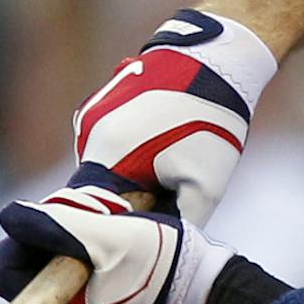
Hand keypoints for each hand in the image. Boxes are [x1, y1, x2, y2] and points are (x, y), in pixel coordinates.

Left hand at [0, 174, 233, 303]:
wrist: (203, 281)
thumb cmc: (159, 261)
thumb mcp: (105, 236)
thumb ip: (55, 224)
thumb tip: (8, 216)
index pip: (7, 266)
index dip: (28, 231)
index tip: (66, 216)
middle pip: (27, 253)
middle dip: (54, 222)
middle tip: (97, 213)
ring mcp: (76, 299)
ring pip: (49, 247)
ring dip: (73, 221)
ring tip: (113, 216)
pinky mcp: (91, 285)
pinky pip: (69, 249)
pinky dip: (86, 229)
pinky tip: (117, 221)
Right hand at [72, 9, 276, 224]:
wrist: (214, 58)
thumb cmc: (210, 122)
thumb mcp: (205, 186)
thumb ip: (177, 224)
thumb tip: (160, 244)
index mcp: (106, 156)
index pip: (89, 212)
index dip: (110, 231)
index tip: (129, 242)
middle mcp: (89, 133)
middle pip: (95, 189)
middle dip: (125, 200)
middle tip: (162, 196)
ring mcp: (92, 113)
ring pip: (102, 165)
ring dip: (128, 173)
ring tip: (169, 160)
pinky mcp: (101, 101)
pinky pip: (107, 142)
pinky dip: (129, 150)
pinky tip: (163, 138)